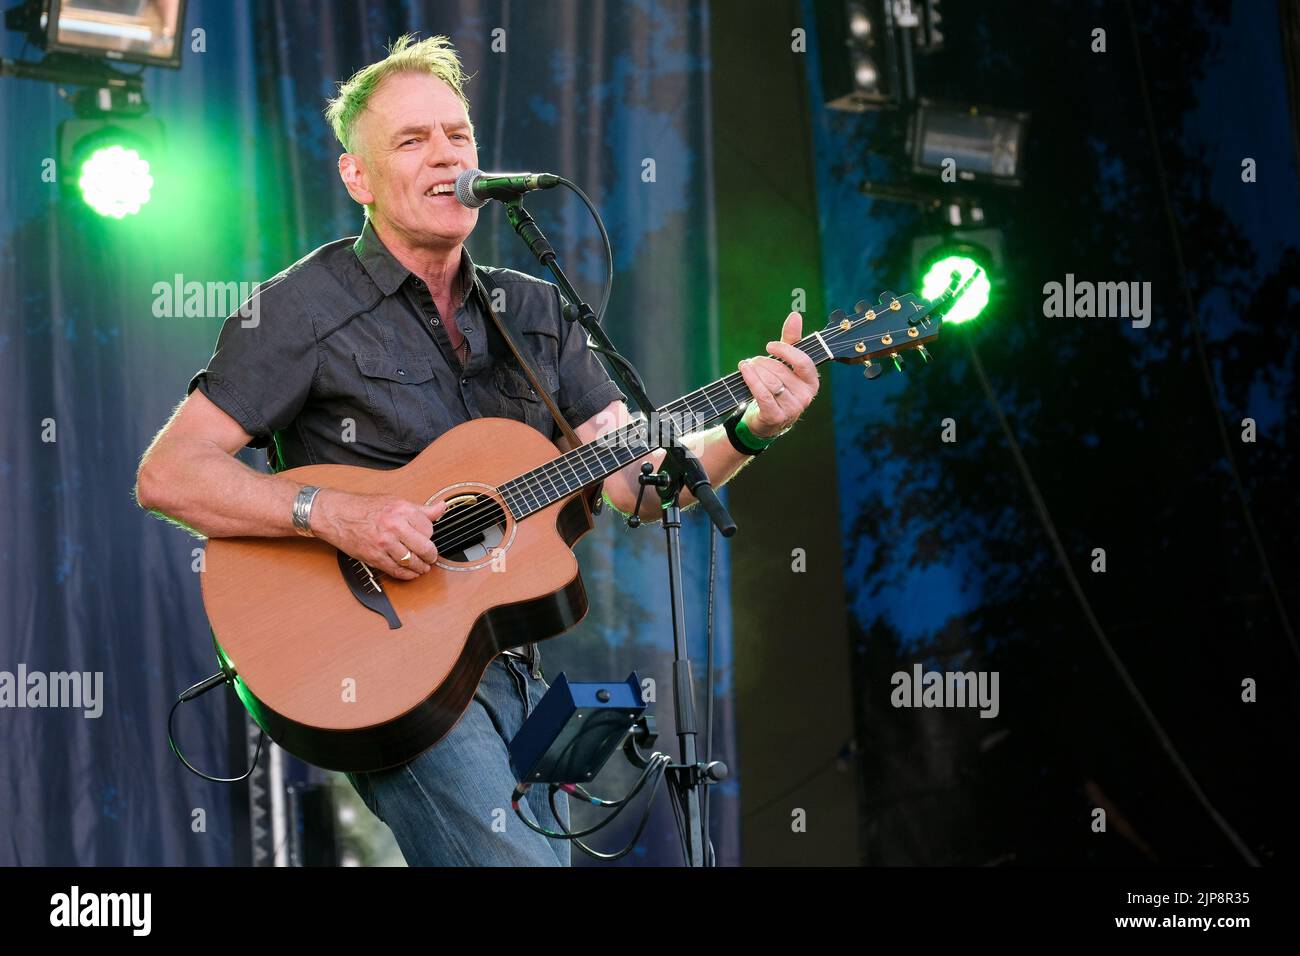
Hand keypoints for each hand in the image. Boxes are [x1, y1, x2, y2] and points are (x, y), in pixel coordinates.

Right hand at [312, 490, 446, 579]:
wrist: (336, 514)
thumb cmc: (364, 507)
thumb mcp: (395, 502)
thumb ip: (420, 508)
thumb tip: (442, 507)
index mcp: (402, 510)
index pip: (429, 529)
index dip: (430, 536)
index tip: (427, 539)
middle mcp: (394, 525)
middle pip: (424, 547)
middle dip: (430, 556)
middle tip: (431, 558)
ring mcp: (384, 543)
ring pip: (412, 561)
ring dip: (420, 568)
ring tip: (422, 567)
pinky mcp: (374, 556)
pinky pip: (397, 570)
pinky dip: (407, 575)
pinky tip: (410, 573)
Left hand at [736, 311, 819, 438]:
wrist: (766, 420)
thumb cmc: (778, 387)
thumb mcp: (786, 363)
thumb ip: (791, 340)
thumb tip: (795, 315)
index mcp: (812, 382)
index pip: (803, 361)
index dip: (785, 350)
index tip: (769, 345)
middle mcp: (806, 397)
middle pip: (781, 371)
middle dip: (763, 362)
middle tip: (753, 361)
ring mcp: (792, 409)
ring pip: (771, 382)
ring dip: (755, 371)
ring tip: (747, 366)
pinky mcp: (776, 417)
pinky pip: (762, 393)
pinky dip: (750, 380)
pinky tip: (744, 371)